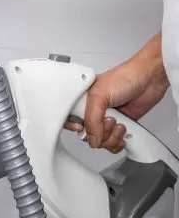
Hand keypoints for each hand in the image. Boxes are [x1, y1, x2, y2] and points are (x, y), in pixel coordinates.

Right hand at [66, 34, 167, 152]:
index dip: (76, 128)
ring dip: (112, 137)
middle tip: (108, 119)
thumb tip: (92, 139)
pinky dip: (119, 142)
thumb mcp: (100, 95)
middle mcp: (93, 110)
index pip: (71, 120)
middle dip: (100, 133)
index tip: (84, 128)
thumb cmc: (124, 78)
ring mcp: (107, 119)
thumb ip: (92, 119)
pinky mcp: (120, 126)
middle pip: (88, 135)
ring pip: (102, 142)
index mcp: (82, 99)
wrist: (149, 80)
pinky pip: (114, 143)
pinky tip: (124, 130)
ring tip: (119, 123)